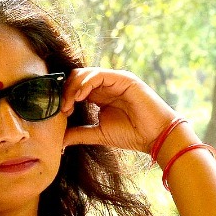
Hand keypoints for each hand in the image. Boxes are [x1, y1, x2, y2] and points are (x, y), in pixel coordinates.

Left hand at [60, 68, 180, 154]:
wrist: (156, 137)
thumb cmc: (132, 135)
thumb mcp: (99, 134)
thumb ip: (80, 134)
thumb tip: (59, 141)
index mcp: (100, 95)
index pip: (75, 87)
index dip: (65, 97)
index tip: (60, 114)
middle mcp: (107, 85)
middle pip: (77, 77)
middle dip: (66, 91)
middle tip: (62, 109)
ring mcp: (115, 80)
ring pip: (85, 73)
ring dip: (72, 88)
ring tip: (69, 105)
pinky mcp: (123, 78)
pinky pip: (98, 75)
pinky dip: (85, 84)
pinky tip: (79, 97)